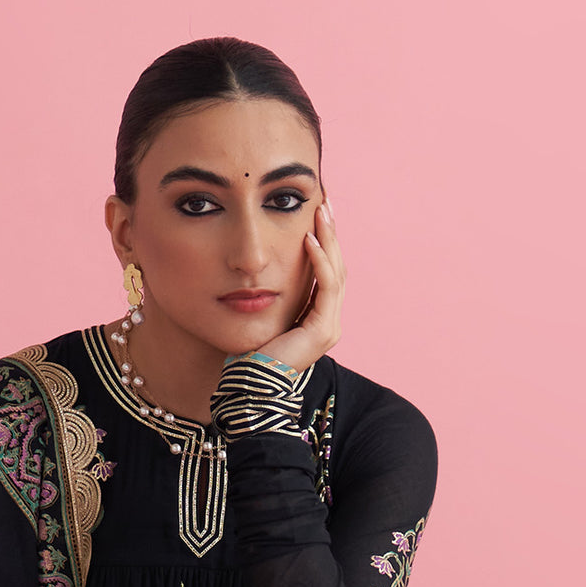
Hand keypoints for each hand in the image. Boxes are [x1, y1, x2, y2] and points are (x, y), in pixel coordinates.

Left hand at [257, 197, 345, 375]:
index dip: (324, 241)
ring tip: (321, 212)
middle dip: (330, 233)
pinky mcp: (322, 331)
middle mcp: (328, 322)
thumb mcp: (264, 312)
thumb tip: (264, 265)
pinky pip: (327, 288)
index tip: (317, 212)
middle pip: (336, 268)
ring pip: (336, 273)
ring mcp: (329, 327)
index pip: (327, 272)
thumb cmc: (249, 352)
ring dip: (328, 240)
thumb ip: (274, 293)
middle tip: (324, 202)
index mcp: (317, 318)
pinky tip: (309, 240)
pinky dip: (319, 262)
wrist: (249, 384)